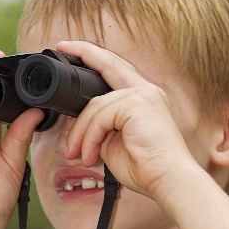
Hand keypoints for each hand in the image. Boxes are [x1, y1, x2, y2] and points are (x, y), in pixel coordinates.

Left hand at [56, 40, 198, 202]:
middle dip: (83, 52)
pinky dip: (89, 138)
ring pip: (95, 106)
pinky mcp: (137, 104)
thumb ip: (96, 130)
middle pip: (108, 64)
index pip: (115, 69)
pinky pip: (99, 117)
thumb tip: (72, 126)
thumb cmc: (146, 168)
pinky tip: (89, 156)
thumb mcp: (113, 146)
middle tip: (60, 48)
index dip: (94, 56)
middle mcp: (145, 91)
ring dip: (80, 133)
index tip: (71, 48)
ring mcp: (142, 95)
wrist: (168, 180)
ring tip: (75, 155)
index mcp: (143, 98)